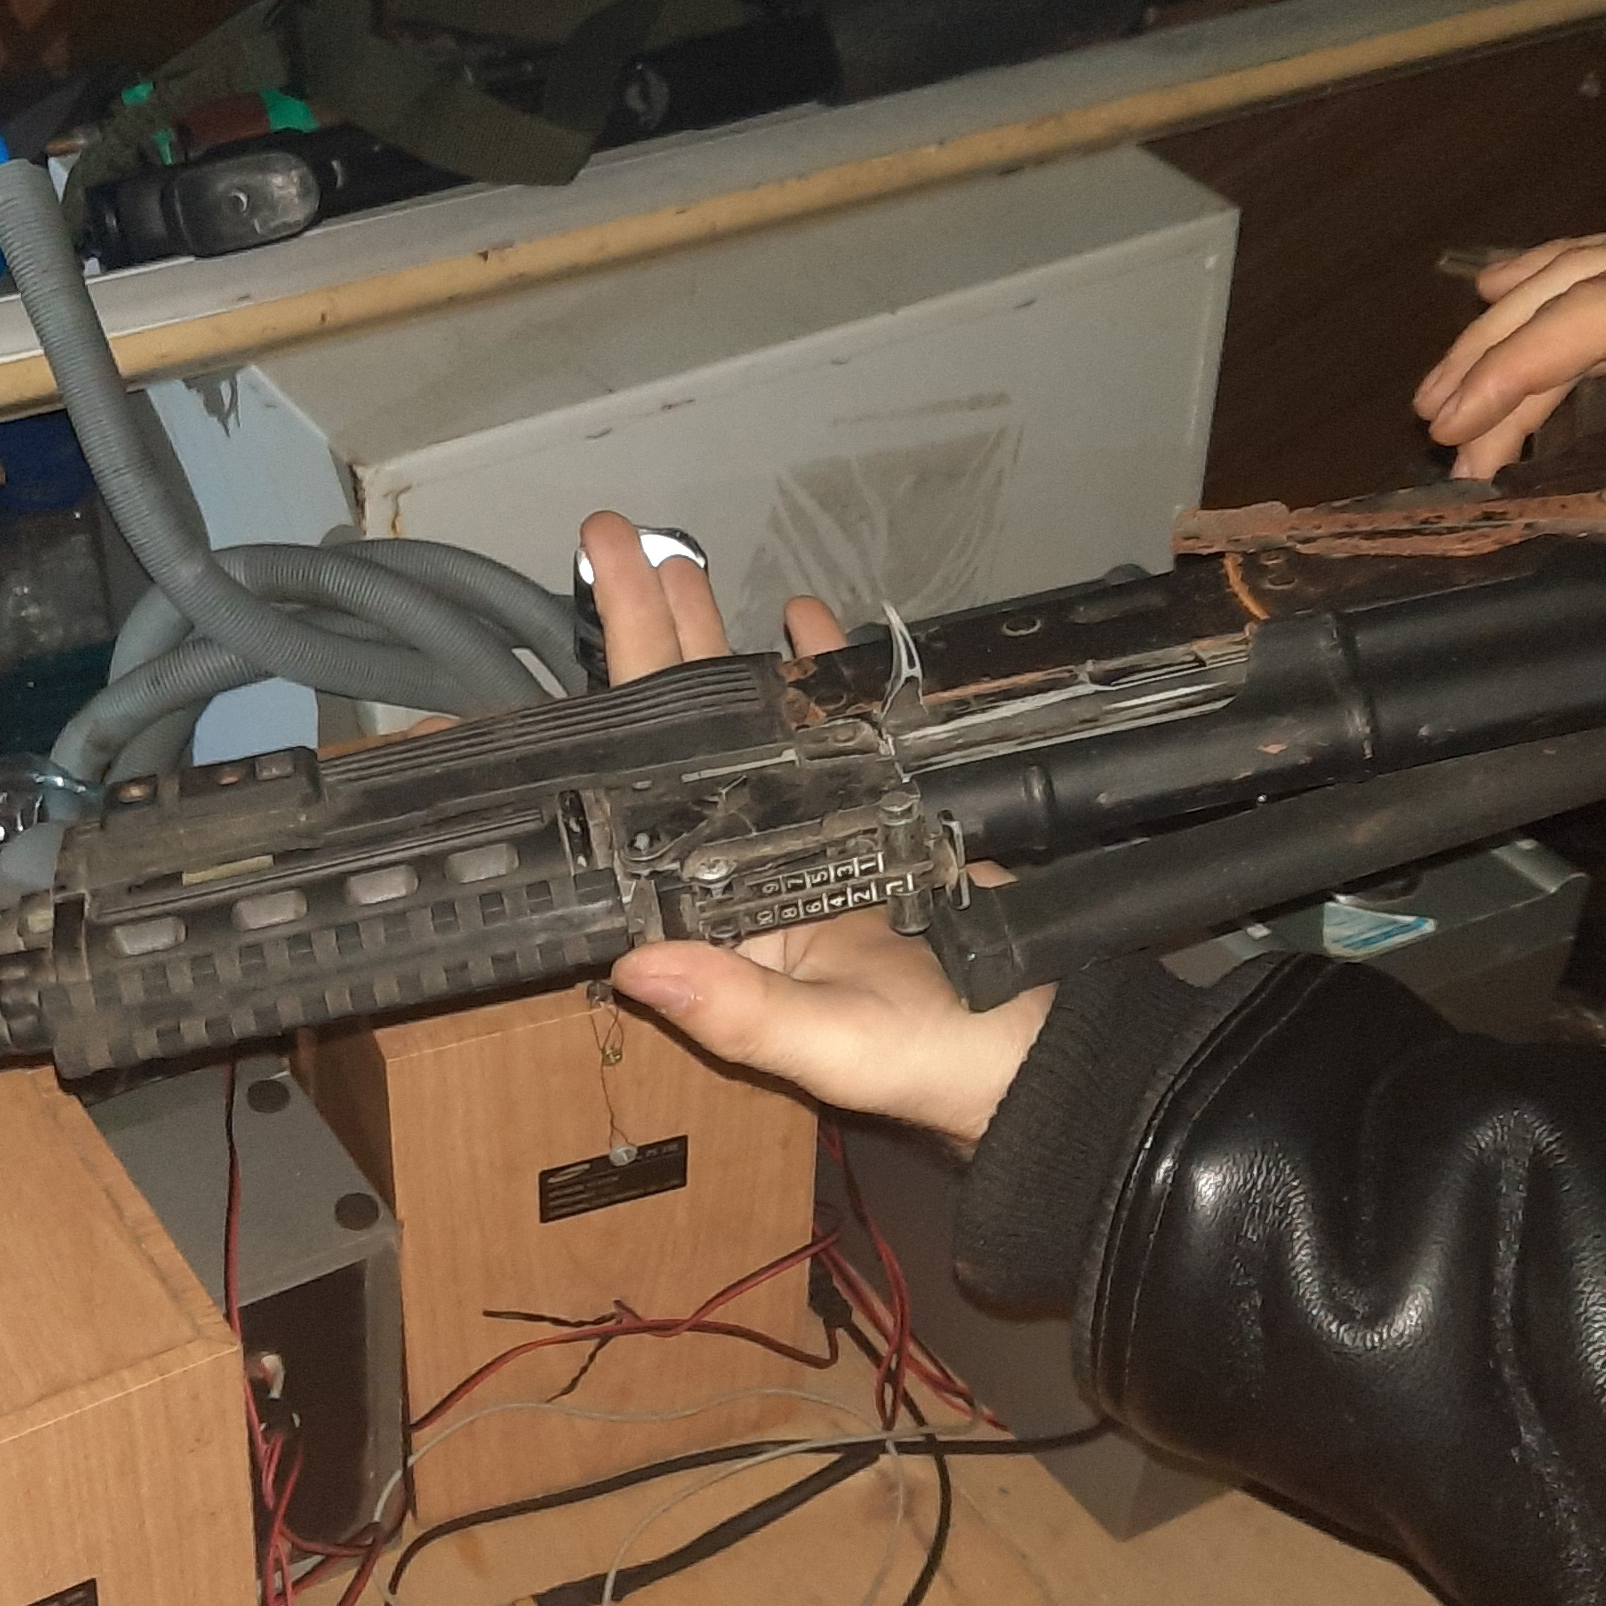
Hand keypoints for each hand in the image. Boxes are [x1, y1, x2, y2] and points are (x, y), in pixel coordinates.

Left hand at [574, 512, 1052, 1148]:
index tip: (556, 662)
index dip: (600, 733)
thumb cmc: (941, 1065)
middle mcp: (752, 870)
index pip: (637, 813)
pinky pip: (838, 727)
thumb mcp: (833, 1049)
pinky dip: (818, 669)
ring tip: (674, 560)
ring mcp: (815, 833)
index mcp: (720, 925)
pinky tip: (800, 616)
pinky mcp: (883, 810)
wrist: (1049, 1053)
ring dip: (713, 641)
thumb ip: (740, 1014)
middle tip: (606, 541)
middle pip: (678, 741)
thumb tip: (632, 965)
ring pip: (745, 722)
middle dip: (643, 639)